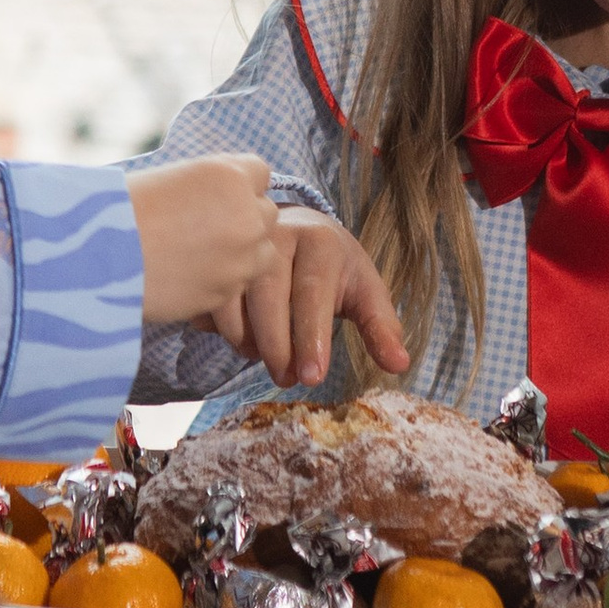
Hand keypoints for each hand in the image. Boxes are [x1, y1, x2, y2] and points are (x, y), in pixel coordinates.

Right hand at [130, 154, 279, 330]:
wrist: (95, 257)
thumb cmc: (119, 209)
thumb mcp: (170, 177)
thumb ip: (208, 184)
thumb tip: (224, 196)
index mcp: (228, 176)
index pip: (260, 172)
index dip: (238, 184)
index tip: (216, 196)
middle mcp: (245, 214)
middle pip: (267, 212)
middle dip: (244, 219)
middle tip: (206, 228)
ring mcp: (241, 257)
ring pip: (264, 252)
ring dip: (242, 253)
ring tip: (202, 255)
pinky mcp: (227, 292)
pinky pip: (240, 283)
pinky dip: (223, 280)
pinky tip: (189, 275)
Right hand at [209, 207, 409, 388]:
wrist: (297, 227)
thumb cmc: (335, 268)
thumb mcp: (365, 290)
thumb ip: (381, 326)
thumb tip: (399, 365)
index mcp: (320, 241)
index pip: (313, 292)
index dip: (311, 337)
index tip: (312, 378)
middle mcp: (276, 234)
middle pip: (268, 296)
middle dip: (276, 347)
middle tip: (287, 380)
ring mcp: (239, 244)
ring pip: (232, 299)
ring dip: (246, 340)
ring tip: (265, 358)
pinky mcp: (214, 256)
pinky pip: (209, 300)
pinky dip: (220, 328)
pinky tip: (242, 338)